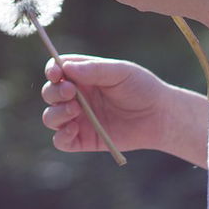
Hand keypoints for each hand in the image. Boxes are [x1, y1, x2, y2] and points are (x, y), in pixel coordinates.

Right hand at [41, 54, 168, 154]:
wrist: (159, 117)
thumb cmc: (141, 88)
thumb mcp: (120, 72)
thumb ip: (94, 70)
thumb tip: (65, 68)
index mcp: (83, 75)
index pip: (56, 70)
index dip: (51, 70)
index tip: (56, 73)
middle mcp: (76, 96)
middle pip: (49, 93)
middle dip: (54, 92)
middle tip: (71, 92)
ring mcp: (78, 119)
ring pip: (50, 117)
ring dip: (56, 113)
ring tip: (75, 110)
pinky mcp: (83, 139)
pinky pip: (60, 141)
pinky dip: (61, 136)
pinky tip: (74, 129)